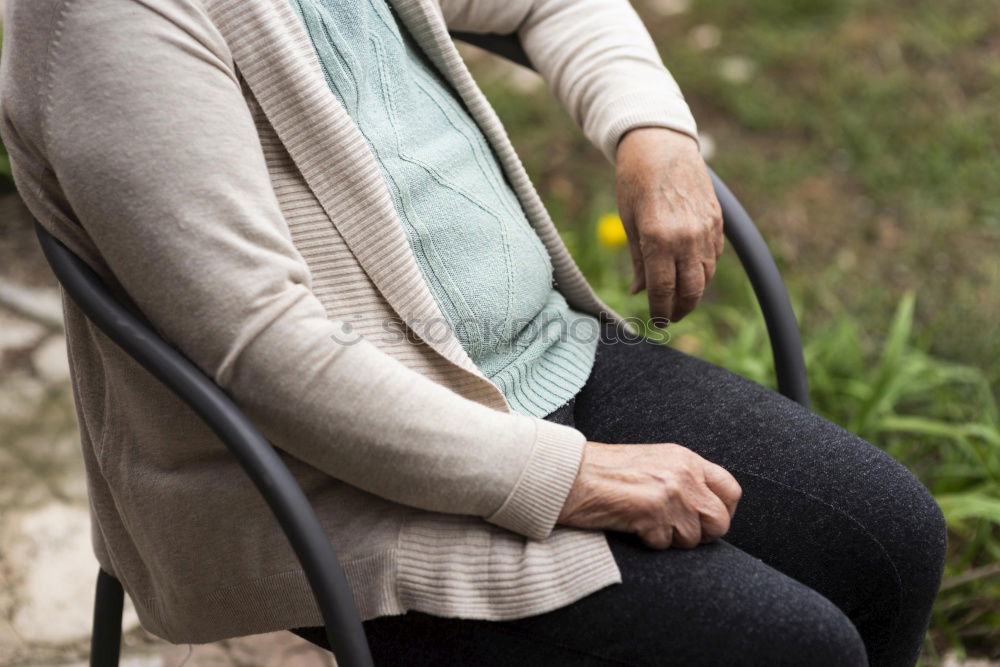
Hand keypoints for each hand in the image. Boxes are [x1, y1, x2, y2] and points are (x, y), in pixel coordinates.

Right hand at [557, 441, 741, 549]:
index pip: (731, 489)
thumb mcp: (652, 462)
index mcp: (686, 458)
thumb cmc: (603, 470)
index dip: (724, 512)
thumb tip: (704, 506)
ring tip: (645, 524)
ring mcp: (671, 493)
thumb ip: (681, 477)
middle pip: (720, 520)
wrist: (570, 473)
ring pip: (694, 538)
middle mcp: (684, 473)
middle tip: (676, 532)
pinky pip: (665, 544)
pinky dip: (648, 542)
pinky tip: (631, 526)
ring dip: (671, 539)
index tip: (708, 521)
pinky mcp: (653, 513)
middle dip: (702, 534)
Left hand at [615, 127, 723, 323]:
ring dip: (694, 292)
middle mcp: (687, 237)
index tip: (656, 323)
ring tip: (679, 300)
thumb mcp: (629, 223)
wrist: (661, 144)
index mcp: (659, 239)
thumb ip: (638, 261)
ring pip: (706, 276)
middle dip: (680, 310)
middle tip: (669, 318)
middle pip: (691, 291)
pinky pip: (714, 256)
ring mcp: (706, 229)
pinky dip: (703, 269)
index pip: (663, 291)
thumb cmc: (636, 181)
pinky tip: (690, 272)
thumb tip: (639, 292)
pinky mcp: (717, 221)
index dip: (660, 312)